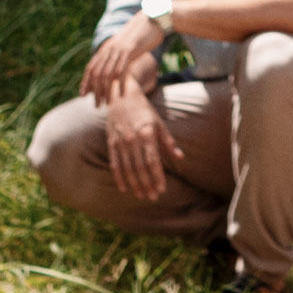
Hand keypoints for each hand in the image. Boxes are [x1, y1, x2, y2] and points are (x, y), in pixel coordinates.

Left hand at [84, 21, 157, 106]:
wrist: (153, 20)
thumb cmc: (141, 36)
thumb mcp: (125, 47)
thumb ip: (116, 57)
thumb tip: (110, 74)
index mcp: (106, 48)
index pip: (90, 68)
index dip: (85, 82)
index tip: (82, 95)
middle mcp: (109, 49)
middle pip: (97, 74)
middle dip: (96, 92)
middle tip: (97, 105)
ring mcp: (119, 50)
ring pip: (108, 75)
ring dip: (107, 91)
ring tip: (108, 103)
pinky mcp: (130, 51)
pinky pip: (122, 71)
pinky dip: (121, 85)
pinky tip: (122, 94)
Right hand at [120, 81, 180, 197]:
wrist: (122, 95)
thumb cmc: (144, 110)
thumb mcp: (159, 123)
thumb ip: (168, 142)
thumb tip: (180, 157)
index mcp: (147, 134)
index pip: (153, 161)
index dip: (157, 177)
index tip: (162, 189)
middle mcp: (133, 140)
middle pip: (140, 168)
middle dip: (147, 184)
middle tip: (153, 197)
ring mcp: (121, 142)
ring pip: (128, 169)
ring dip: (135, 184)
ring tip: (141, 195)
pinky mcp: (111, 143)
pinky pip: (115, 164)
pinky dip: (119, 178)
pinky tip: (124, 188)